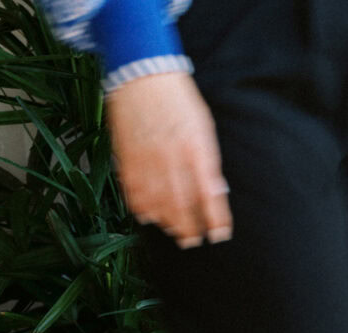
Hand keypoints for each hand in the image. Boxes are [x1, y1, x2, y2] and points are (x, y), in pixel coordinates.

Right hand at [106, 71, 231, 249]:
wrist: (143, 75)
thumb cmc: (178, 101)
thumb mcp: (204, 129)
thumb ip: (208, 162)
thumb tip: (215, 192)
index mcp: (197, 151)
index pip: (210, 196)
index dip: (216, 220)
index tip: (219, 236)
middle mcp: (173, 160)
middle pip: (183, 206)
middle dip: (190, 228)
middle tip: (193, 241)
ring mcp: (147, 161)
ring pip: (158, 205)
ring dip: (167, 223)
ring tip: (174, 231)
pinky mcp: (127, 160)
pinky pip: (134, 194)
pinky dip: (142, 209)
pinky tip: (150, 216)